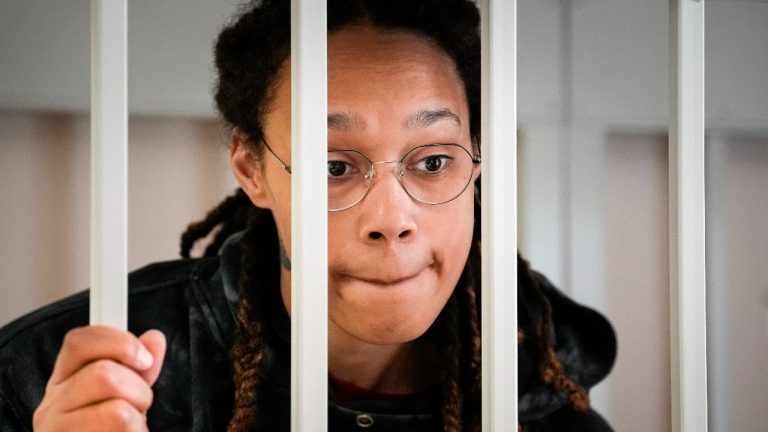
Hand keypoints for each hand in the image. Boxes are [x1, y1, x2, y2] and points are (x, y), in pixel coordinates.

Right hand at [33, 326, 165, 431]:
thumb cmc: (108, 431)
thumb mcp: (124, 394)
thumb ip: (138, 368)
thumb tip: (153, 339)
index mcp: (64, 381)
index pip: (80, 341)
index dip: (119, 343)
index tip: (144, 359)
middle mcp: (53, 406)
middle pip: (105, 374)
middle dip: (138, 390)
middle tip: (138, 406)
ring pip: (118, 411)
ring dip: (138, 420)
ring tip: (129, 429)